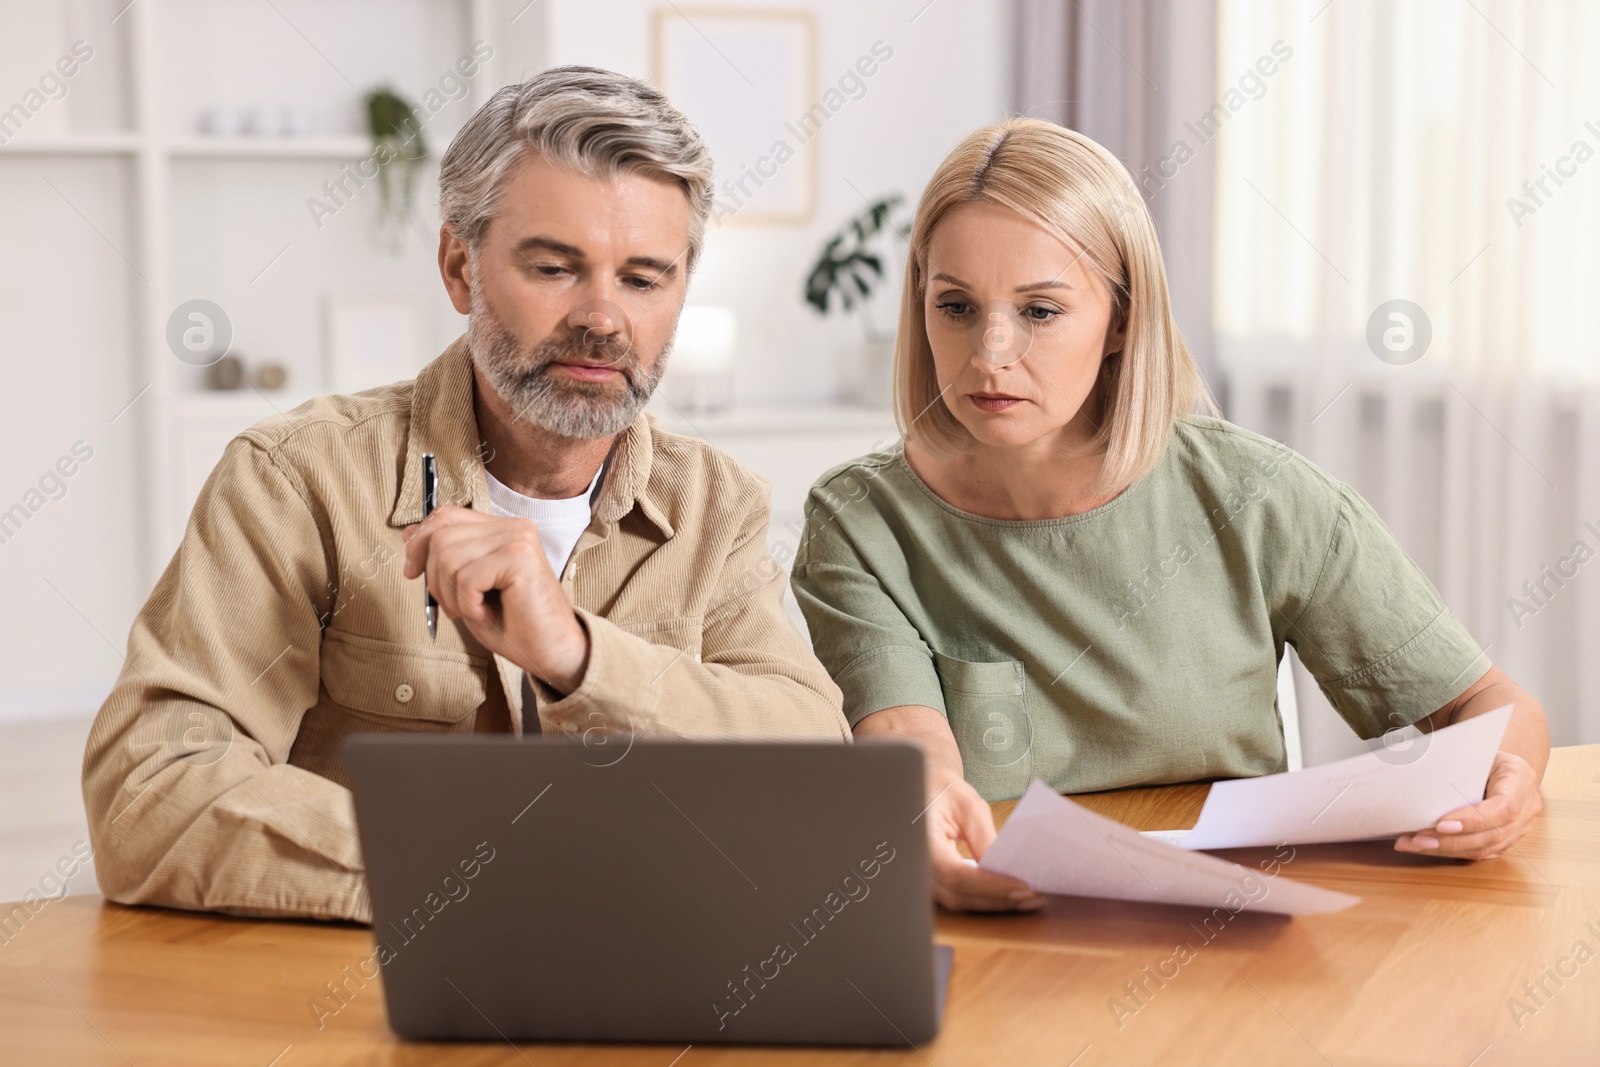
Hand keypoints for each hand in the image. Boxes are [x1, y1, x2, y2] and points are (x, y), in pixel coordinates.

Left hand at [402, 505, 588, 691]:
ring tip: (474, 611)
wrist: (553, 652)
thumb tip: (409, 533)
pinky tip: (486, 614)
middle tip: (453, 606)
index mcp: (502, 529)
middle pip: (441, 535)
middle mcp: (513, 527)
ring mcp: (518, 539)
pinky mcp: (520, 559)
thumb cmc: (514, 625)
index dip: (420, 542)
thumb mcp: (468, 587)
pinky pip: (467, 578)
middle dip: (433, 577)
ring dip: (451, 596)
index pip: (446, 516)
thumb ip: (445, 557)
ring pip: (449, 558)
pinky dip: (467, 605)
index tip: (412, 572)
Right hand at [924, 770, 1044, 912]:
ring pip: (959, 902)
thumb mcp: (969, 806)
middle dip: (998, 899)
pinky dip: (985, 899)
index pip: (955, 875)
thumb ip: (984, 839)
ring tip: (1029, 898)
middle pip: (957, 895)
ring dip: (994, 903)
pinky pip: (959, 897)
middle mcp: (915, 864)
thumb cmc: (945, 792)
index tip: (1023, 887)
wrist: (927, 789)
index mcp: (921, 840)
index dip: (990, 886)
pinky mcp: (934, 881)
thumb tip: (1004, 870)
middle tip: (1034, 896)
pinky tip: (1009, 895)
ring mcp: (921, 876)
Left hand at [1394, 750, 1542, 859]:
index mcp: (1520, 778)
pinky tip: (1424, 847)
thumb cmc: (1484, 754)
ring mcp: (1520, 827)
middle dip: (1451, 841)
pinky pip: (1479, 852)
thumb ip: (1455, 761)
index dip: (1473, 820)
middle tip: (1417, 840)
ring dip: (1445, 849)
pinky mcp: (1506, 840)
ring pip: (1484, 849)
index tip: (1441, 824)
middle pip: (1491, 835)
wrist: (1503, 765)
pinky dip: (1450, 851)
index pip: (1503, 807)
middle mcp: (1526, 807)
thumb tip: (1413, 760)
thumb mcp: (1476, 750)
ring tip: (1413, 845)